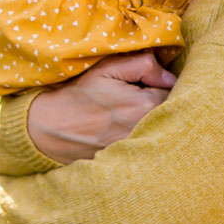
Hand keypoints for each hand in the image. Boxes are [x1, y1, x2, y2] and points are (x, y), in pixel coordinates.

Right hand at [27, 51, 176, 164]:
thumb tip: (168, 76)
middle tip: (137, 97)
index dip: (159, 84)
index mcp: (144, 105)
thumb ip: (143, 64)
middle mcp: (146, 129)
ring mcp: (138, 147)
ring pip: (160, 128)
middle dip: (160, 102)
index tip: (144, 83)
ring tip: (128, 113)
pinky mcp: (129, 158)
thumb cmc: (79, 94)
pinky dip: (143, 136)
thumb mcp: (108, 69)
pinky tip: (123, 129)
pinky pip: (148, 144)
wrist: (51, 127)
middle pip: (170, 111)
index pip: (172, 90)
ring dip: (153, 119)